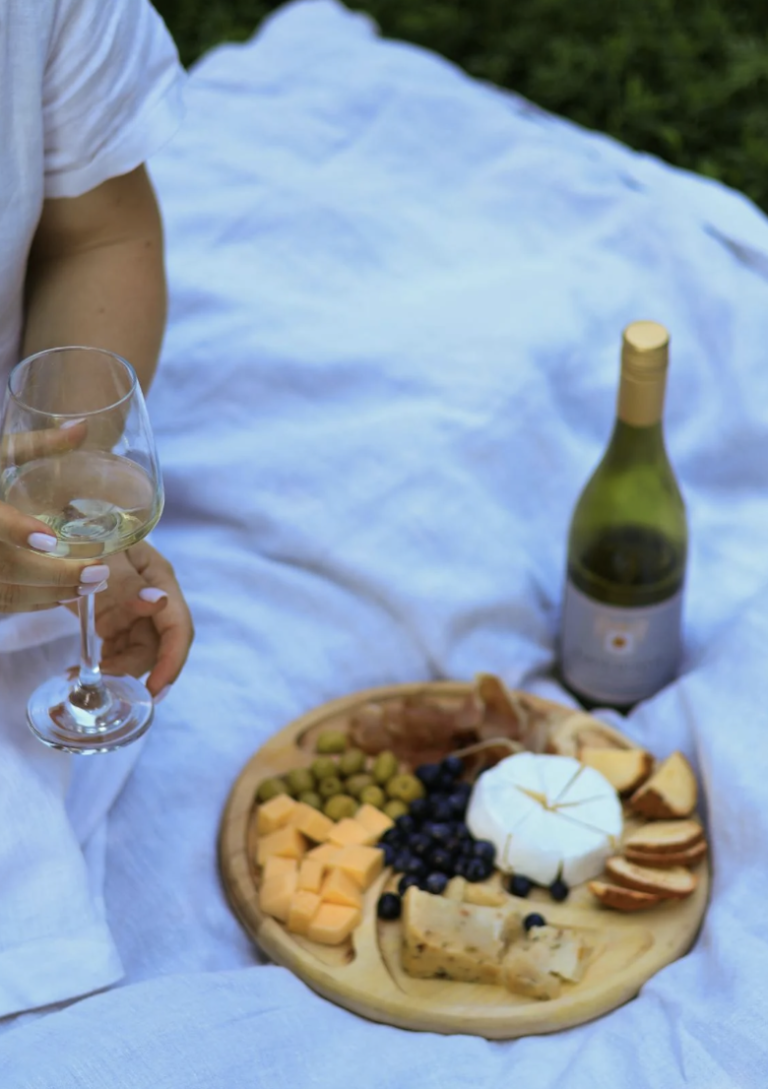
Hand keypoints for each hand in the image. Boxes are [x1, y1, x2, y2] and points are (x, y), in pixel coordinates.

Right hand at [0, 423, 109, 611]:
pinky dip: (34, 603)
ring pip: (6, 594)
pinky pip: (1, 605)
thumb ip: (34, 446)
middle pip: (5, 568)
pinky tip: (65, 596)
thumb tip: (83, 427)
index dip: (15, 531)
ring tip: (93, 585)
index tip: (50, 538)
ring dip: (52, 594)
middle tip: (100, 572)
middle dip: (54, 575)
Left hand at [88, 541, 193, 697]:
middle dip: (134, 669)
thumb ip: (129, 580)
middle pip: (158, 646)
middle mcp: (153, 599)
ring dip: (117, 670)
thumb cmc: (89, 532)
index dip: (173, 660)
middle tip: (100, 680)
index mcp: (159, 579)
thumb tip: (158, 602)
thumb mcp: (107, 553)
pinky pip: (119, 649)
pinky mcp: (118, 620)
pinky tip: (78, 670)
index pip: (178, 627)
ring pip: (139, 653)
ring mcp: (135, 611)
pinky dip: (104, 663)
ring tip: (80, 675)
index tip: (156, 689)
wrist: (68, 526)